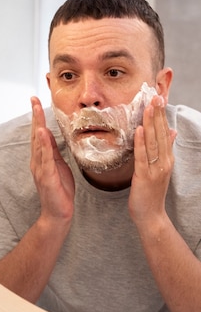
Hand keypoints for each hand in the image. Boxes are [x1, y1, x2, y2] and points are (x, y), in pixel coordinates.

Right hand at [30, 96, 74, 225]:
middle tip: (33, 99)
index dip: (37, 117)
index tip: (36, 102)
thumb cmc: (59, 191)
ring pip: (38, 143)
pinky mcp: (47, 176)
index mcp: (41, 159)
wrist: (58, 213)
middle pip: (35, 135)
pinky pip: (46, 158)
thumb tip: (49, 134)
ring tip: (37, 110)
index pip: (38, 134)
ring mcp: (41, 169)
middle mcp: (37, 162)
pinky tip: (43, 133)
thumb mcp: (58, 166)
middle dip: (35, 116)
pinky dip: (44, 144)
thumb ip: (52, 151)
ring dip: (37, 125)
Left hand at [129, 95, 175, 227]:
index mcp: (167, 159)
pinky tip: (139, 129)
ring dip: (151, 123)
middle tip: (156, 95)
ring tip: (149, 107)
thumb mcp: (161, 169)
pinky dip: (141, 142)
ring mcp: (155, 169)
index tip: (159, 98)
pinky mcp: (144, 176)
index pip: (165, 132)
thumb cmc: (151, 193)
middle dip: (158, 114)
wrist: (151, 216)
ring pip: (153, 142)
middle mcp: (164, 162)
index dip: (162, 115)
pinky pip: (142, 156)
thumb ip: (166, 150)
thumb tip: (172, 131)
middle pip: (161, 134)